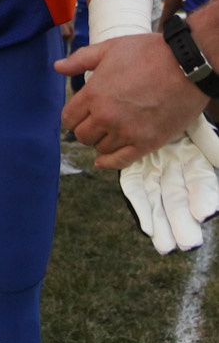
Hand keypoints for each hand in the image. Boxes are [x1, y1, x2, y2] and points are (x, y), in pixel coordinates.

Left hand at [55, 34, 208, 168]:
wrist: (184, 65)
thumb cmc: (147, 53)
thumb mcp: (109, 49)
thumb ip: (81, 60)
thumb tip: (58, 67)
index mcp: (94, 94)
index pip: (68, 118)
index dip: (71, 117)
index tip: (77, 115)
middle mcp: (106, 117)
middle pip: (82, 136)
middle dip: (85, 128)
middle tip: (94, 122)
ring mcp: (126, 132)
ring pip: (100, 148)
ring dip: (101, 140)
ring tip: (108, 131)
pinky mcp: (146, 143)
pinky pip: (120, 162)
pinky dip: (109, 162)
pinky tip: (103, 160)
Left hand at [119, 116, 218, 253]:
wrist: (155, 96)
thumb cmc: (178, 109)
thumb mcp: (195, 126)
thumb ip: (209, 143)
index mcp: (192, 159)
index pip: (201, 183)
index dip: (204, 198)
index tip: (205, 213)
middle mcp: (175, 169)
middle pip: (180, 199)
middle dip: (182, 221)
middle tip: (187, 244)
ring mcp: (154, 171)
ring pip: (159, 200)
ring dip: (163, 223)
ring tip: (166, 246)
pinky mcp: (133, 168)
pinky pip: (134, 186)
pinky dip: (140, 206)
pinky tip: (146, 228)